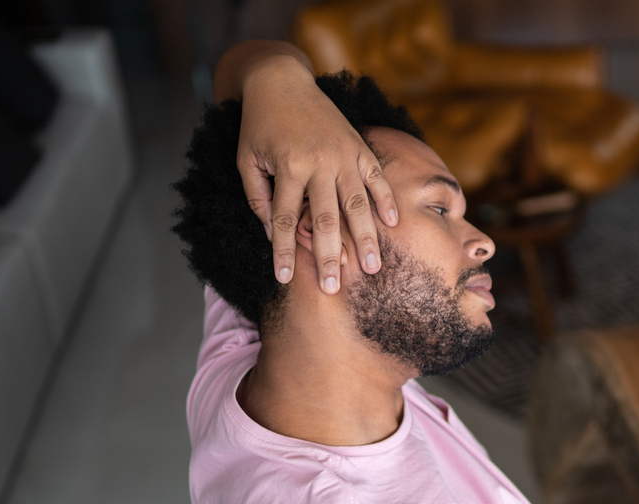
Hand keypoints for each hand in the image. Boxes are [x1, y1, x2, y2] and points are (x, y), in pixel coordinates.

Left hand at [220, 42, 398, 291]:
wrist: (281, 80)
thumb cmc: (259, 125)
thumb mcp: (246, 160)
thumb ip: (258, 197)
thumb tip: (273, 235)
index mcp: (287, 166)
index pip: (285, 219)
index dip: (284, 251)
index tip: (285, 278)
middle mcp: (318, 162)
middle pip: (326, 219)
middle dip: (329, 256)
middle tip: (333, 288)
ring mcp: (342, 154)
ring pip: (357, 203)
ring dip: (366, 238)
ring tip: (373, 268)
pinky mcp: (358, 146)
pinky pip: (376, 177)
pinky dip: (385, 200)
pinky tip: (392, 224)